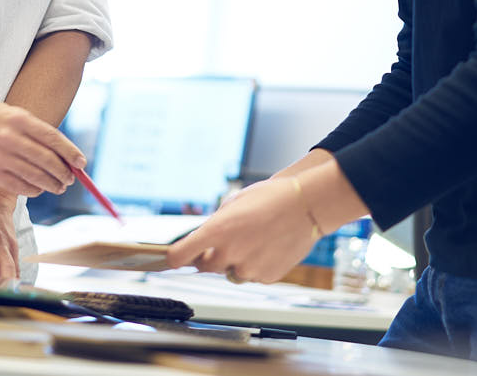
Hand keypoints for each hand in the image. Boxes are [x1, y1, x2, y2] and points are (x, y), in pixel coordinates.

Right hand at [0, 100, 83, 196]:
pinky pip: (18, 186)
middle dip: (63, 173)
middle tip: (70, 179)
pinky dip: (33, 189)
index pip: (53, 138)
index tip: (81, 163)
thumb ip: (35, 130)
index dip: (70, 153)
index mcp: (18, 118)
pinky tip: (38, 189)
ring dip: (51, 184)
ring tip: (59, 187)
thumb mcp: (11, 113)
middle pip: (46, 160)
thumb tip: (63, 153)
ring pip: (34, 176)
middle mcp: (9, 137)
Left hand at [166, 176, 317, 283]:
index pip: (180, 256)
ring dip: (234, 261)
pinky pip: (251, 276)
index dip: (173, 258)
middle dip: (210, 256)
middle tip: (226, 240)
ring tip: (253, 240)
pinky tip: (267, 247)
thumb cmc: (269, 198)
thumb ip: (214, 225)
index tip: (171, 258)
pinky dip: (254, 266)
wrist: (305, 205)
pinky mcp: (266, 277)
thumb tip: (201, 240)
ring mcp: (248, 269)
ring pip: (230, 272)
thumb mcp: (232, 204)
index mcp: (216, 232)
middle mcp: (229, 254)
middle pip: (205, 266)